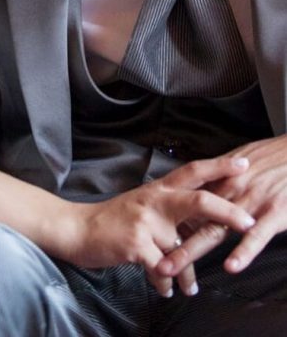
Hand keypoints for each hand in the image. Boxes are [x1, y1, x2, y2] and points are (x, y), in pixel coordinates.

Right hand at [53, 157, 254, 297]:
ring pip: (183, 249)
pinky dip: (166, 283)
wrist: (78, 228)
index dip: (218, 167)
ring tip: (190, 287)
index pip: (193, 171)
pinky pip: (164, 269)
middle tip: (247, 223)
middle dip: (228, 212)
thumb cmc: (114, 219)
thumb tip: (202, 226)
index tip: (243, 165)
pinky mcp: (136, 243)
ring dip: (188, 274)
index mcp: (159, 188)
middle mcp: (155, 200)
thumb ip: (171, 210)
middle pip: (199, 201)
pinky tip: (165, 289)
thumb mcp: (144, 205)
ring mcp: (146, 221)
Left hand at [157, 135, 286, 278]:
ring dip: (193, 250)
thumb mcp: (243, 162)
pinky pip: (256, 235)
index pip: (189, 203)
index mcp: (222, 179)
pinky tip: (231, 265)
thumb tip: (206, 187)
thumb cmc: (274, 157)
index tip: (151, 238)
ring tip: (176, 267)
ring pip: (216, 229)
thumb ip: (223, 178)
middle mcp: (230, 189)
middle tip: (155, 262)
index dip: (170, 221)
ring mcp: (251, 201)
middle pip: (194, 220)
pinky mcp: (275, 212)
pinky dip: (243, 251)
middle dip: (173, 243)